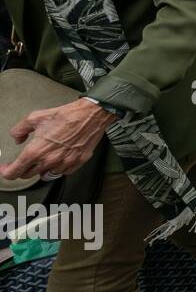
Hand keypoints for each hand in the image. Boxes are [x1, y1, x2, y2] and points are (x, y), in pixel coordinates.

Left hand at [1, 99, 117, 181]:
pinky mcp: (76, 163)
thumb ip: (20, 130)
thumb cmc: (66, 116)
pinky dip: (57, 168)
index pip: (14, 172)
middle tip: (24, 161)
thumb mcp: (35, 117)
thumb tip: (17, 138)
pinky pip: (62, 172)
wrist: (90, 116)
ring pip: (45, 175)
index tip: (6, 169)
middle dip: (23, 169)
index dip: (6, 172)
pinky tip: (58, 158)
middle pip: (28, 175)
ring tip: (42, 159)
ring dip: (41, 170)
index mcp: (35, 151)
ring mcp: (63, 164)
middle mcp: (49, 160)